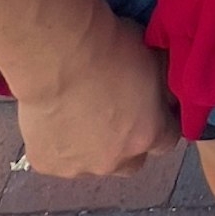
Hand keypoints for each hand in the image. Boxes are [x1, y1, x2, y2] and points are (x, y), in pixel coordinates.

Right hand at [7, 7, 179, 181]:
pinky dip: (58, 144)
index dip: (160, 124)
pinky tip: (53, 119)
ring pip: (91, 164)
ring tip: (77, 115)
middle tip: (113, 115)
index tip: (151, 110)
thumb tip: (170, 97)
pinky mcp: (44, 163)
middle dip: (127, 144)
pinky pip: (57, 158)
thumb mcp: (156, 62)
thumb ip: (166, 88)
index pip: (166, 141)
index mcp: (148, 135)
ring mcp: (76, 166)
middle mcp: (114, 160)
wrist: (56, 55)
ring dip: (90, 147)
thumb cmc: (111, 49)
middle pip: (130, 162)